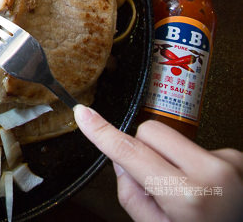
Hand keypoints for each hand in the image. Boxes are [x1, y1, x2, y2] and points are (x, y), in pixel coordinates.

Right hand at [74, 105, 242, 221]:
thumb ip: (132, 195)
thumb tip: (121, 162)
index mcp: (186, 195)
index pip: (130, 152)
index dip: (102, 132)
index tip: (84, 115)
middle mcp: (211, 172)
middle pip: (150, 131)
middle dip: (143, 149)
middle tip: (156, 182)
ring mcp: (229, 162)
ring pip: (175, 139)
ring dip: (174, 160)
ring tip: (191, 193)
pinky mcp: (237, 157)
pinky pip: (198, 148)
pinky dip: (196, 166)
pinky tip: (208, 189)